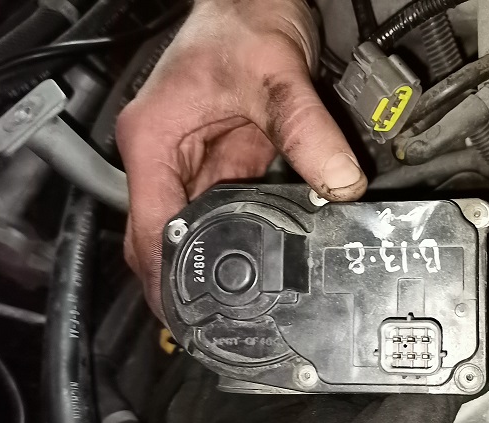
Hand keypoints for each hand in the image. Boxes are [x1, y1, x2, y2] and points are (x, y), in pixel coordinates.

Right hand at [116, 0, 366, 314]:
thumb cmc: (242, 20)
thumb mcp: (277, 76)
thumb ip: (308, 132)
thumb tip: (340, 185)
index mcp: (154, 142)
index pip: (148, 226)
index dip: (163, 278)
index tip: (185, 314)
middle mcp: (165, 157)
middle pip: (160, 240)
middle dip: (182, 285)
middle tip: (216, 326)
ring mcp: (192, 162)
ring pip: (193, 232)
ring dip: (213, 265)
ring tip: (240, 304)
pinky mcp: (220, 161)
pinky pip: (224, 212)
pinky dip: (239, 237)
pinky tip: (260, 259)